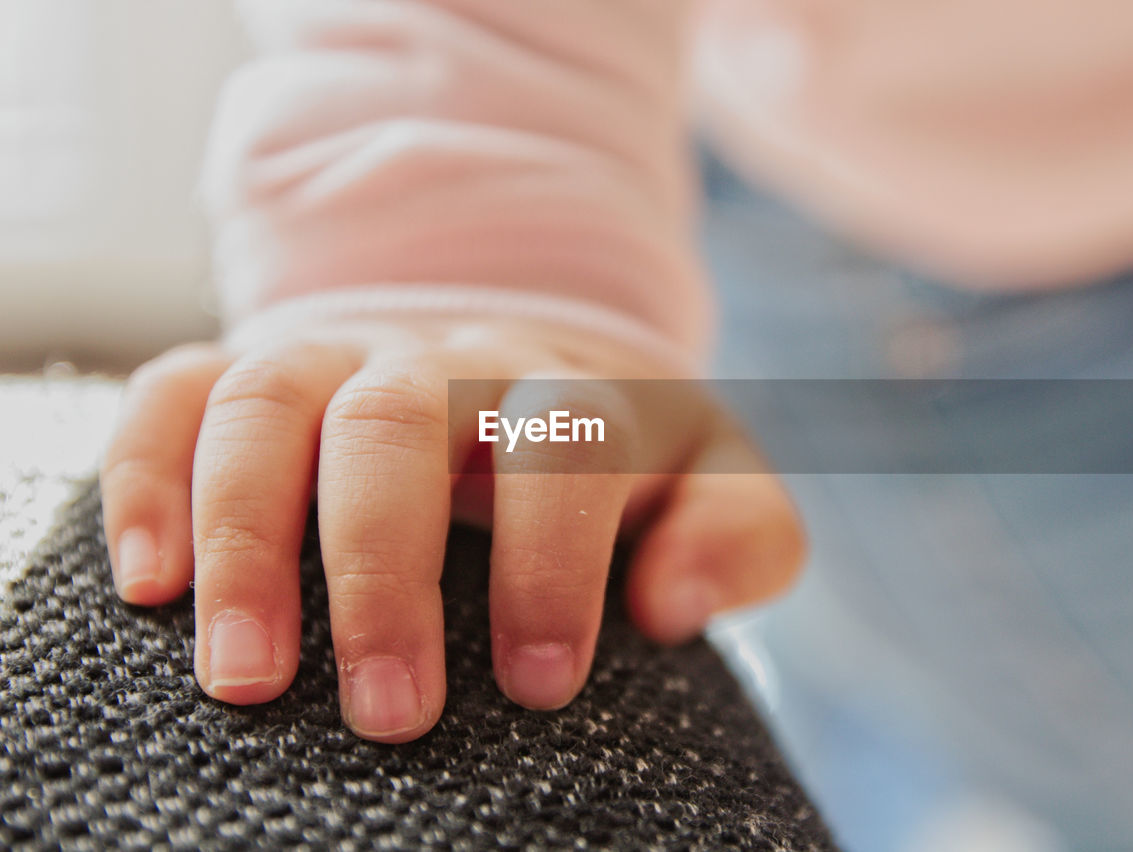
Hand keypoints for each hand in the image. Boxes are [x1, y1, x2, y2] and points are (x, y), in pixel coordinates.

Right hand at [100, 315, 803, 742]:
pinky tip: (150, 586)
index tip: (539, 684)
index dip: (551, 560)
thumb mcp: (710, 479)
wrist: (520, 356)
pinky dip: (148, 478)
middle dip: (384, 566)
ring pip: (270, 402)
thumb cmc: (619, 452)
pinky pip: (176, 394)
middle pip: (396, 423)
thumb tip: (674, 602)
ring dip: (249, 536)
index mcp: (565, 386)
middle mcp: (443, 363)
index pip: (561, 444)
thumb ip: (738, 531)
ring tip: (246, 678)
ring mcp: (337, 359)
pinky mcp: (251, 371)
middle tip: (389, 712)